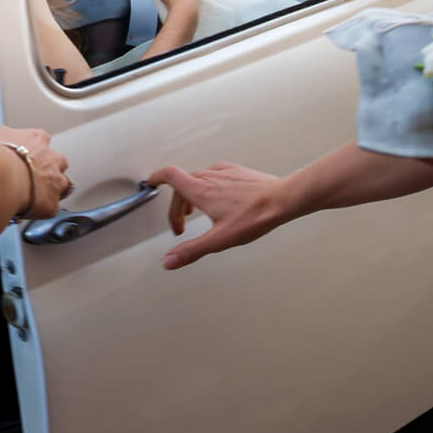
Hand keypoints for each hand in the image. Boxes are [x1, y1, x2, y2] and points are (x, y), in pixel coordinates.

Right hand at [0, 125, 71, 218]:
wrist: (0, 178)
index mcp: (37, 138)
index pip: (40, 140)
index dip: (31, 150)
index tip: (21, 157)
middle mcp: (52, 158)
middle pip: (57, 161)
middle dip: (47, 169)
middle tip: (29, 177)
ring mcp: (55, 181)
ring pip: (61, 184)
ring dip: (50, 189)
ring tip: (34, 196)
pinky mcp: (52, 204)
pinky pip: (50, 208)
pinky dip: (41, 209)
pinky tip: (29, 210)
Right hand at [146, 162, 285, 269]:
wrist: (282, 199)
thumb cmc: (254, 217)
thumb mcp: (219, 240)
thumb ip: (192, 250)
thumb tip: (169, 260)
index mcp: (200, 190)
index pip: (170, 176)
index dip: (157, 178)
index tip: (151, 183)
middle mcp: (210, 176)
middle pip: (183, 185)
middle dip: (177, 206)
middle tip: (181, 226)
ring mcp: (224, 172)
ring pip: (199, 180)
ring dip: (192, 196)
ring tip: (197, 213)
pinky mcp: (238, 172)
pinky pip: (216, 175)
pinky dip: (209, 186)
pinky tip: (219, 198)